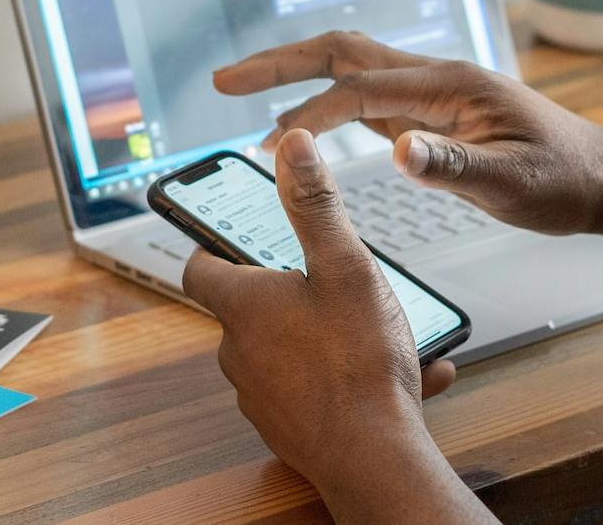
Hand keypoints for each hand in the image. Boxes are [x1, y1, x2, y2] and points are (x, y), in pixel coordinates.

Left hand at [181, 128, 457, 491]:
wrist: (374, 458)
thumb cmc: (357, 362)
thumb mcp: (345, 267)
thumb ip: (317, 205)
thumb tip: (293, 145)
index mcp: (244, 305)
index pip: (200, 267)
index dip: (212, 245)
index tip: (232, 233)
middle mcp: (240, 352)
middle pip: (249, 308)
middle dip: (289, 290)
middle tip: (330, 277)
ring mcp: (261, 395)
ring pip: (286, 349)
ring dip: (325, 335)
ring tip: (382, 331)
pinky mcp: (287, 427)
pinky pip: (313, 387)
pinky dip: (345, 375)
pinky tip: (402, 374)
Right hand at [214, 31, 602, 240]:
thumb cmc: (566, 181)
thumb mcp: (515, 185)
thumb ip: (457, 168)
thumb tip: (399, 153)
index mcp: (451, 86)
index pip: (360, 87)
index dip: (308, 108)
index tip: (263, 134)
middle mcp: (436, 78)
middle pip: (344, 52)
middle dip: (281, 62)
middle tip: (223, 81)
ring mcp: (433, 94)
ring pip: (353, 67)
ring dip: (298, 75)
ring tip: (244, 93)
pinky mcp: (434, 115)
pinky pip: (369, 95)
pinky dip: (326, 100)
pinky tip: (304, 121)